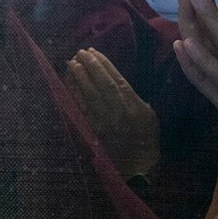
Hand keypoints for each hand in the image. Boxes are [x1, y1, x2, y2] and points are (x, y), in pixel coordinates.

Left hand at [66, 48, 160, 179]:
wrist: (136, 166)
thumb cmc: (146, 140)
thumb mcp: (149, 117)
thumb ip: (135, 99)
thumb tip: (118, 81)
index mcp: (136, 107)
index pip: (118, 80)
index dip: (105, 65)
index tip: (95, 52)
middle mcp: (119, 112)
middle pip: (102, 84)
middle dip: (90, 66)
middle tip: (81, 52)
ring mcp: (104, 121)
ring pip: (89, 94)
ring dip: (79, 77)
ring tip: (72, 62)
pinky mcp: (92, 129)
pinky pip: (81, 107)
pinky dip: (73, 92)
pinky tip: (68, 82)